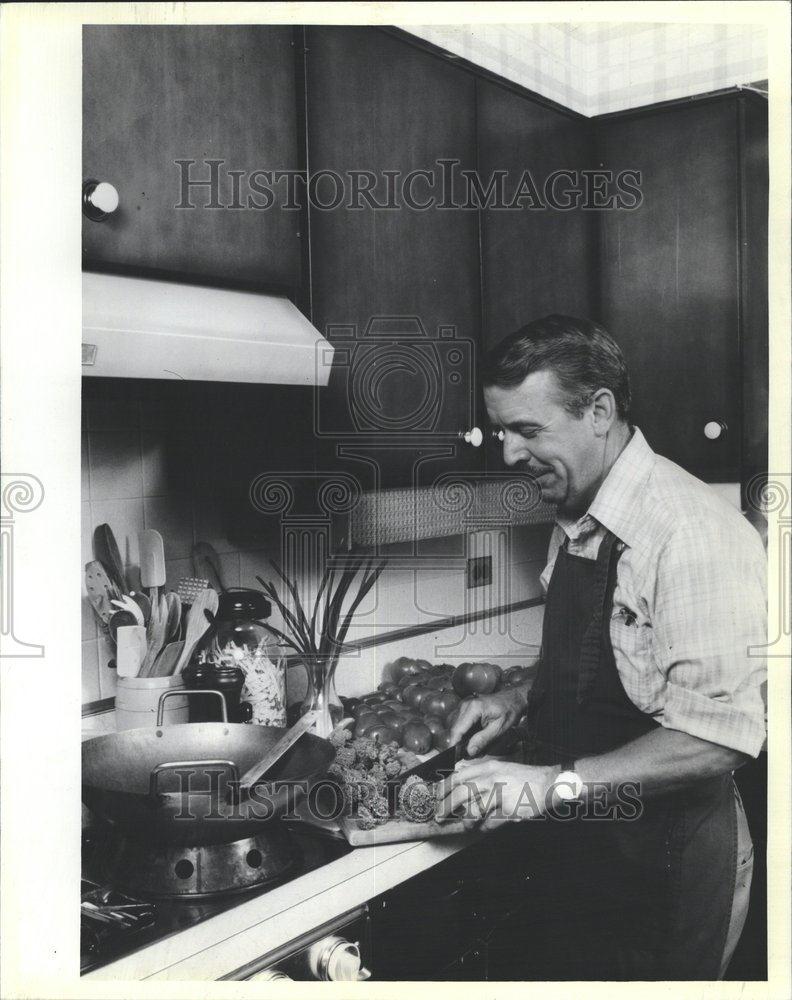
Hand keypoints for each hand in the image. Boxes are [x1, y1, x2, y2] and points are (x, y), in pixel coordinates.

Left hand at [434, 758, 560, 831]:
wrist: (549, 782)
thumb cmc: (523, 777)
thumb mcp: (499, 767)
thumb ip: (480, 772)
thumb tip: (458, 776)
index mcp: (487, 767)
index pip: (458, 776)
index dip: (443, 787)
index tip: (435, 796)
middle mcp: (491, 779)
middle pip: (461, 793)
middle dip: (446, 806)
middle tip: (438, 815)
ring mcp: (501, 794)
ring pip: (474, 810)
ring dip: (466, 820)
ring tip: (464, 824)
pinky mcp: (510, 810)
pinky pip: (491, 823)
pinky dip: (485, 827)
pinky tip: (484, 827)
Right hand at [449, 684, 528, 756]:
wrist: (512, 699)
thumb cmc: (508, 711)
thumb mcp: (498, 729)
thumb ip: (483, 740)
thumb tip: (469, 751)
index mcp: (473, 708)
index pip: (457, 729)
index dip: (453, 744)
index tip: (454, 756)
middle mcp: (465, 705)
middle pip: (454, 728)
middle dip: (458, 743)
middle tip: (466, 754)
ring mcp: (464, 705)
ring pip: (454, 726)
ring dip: (460, 738)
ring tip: (470, 746)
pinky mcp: (465, 708)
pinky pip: (458, 722)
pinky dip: (462, 732)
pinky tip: (471, 737)